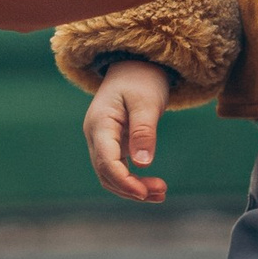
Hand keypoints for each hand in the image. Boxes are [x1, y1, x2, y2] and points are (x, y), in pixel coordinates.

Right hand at [82, 58, 173, 201]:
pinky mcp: (111, 144)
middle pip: (106, 173)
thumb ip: (144, 131)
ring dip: (132, 188)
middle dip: (131, 188)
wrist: (134, 65)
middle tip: (162, 193)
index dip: (124, 181)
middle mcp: (95, 135)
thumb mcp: (147, 102)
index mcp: (100, 123)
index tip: (146, 193)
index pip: (106, 161)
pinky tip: (152, 187)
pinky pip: (117, 169)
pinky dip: (132, 180)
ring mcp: (101, 140)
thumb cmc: (141, 80)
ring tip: (161, 193)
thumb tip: (142, 164)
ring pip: (109, 175)